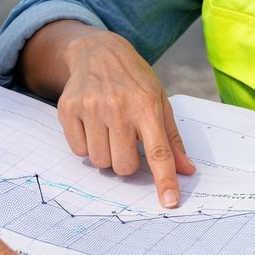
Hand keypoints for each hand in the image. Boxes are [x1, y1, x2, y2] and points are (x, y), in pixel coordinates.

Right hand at [55, 30, 194, 207]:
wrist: (97, 51)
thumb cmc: (134, 80)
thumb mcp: (160, 100)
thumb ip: (172, 138)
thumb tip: (186, 170)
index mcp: (147, 105)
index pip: (158, 151)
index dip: (164, 179)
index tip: (169, 202)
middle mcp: (118, 106)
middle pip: (124, 166)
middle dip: (127, 162)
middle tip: (126, 141)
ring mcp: (91, 107)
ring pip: (100, 162)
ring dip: (106, 154)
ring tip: (109, 130)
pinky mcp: (68, 109)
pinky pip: (79, 152)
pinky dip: (87, 145)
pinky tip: (92, 124)